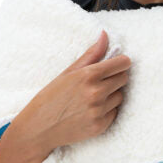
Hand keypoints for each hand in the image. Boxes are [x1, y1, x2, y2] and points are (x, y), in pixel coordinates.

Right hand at [11, 30, 130, 158]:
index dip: (121, 62)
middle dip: (115, 77)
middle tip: (99, 81)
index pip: (122, 63)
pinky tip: (90, 111)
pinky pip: (114, 112)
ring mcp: (99, 111)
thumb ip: (91, 54)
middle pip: (124, 78)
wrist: (38, 128)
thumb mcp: (68, 72)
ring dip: (111, 95)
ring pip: (120, 96)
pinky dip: (106, 111)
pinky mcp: (100, 126)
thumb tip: (105, 35)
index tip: (117, 64)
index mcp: (88, 75)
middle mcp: (96, 93)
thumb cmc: (51, 97)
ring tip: (92, 98)